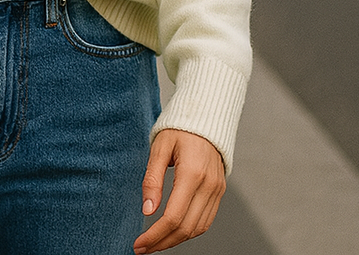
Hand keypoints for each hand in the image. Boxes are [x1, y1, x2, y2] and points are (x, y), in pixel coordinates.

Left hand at [133, 129, 225, 252]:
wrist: (206, 116)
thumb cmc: (179, 128)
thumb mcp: (160, 147)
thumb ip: (152, 179)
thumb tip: (147, 210)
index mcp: (192, 174)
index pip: (173, 217)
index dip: (155, 235)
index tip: (139, 244)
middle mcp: (209, 185)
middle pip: (186, 228)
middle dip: (163, 242)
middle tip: (142, 248)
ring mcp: (217, 190)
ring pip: (198, 228)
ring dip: (176, 240)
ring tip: (155, 242)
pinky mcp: (219, 191)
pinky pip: (206, 220)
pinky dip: (189, 230)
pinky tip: (173, 231)